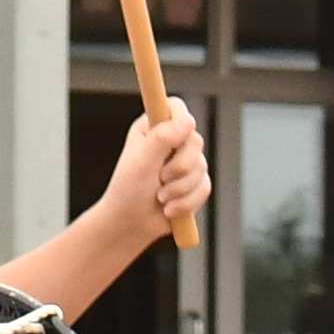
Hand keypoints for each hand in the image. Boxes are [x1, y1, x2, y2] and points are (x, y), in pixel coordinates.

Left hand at [106, 101, 205, 237]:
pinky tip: (169, 209)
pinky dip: (187, 202)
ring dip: (180, 189)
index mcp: (152, 127)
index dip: (181, 118)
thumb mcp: (142, 163)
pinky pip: (205, 187)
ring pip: (202, 167)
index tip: (181, 134)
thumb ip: (162, 139)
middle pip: (195, 140)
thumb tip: (187, 121)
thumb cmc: (128, 192)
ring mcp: (184, 160)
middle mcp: (170, 140)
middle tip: (160, 179)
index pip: (175, 108)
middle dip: (180, 167)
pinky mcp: (195, 182)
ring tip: (160, 198)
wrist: (131, 225)